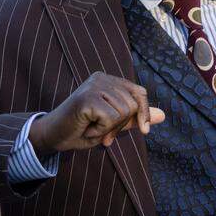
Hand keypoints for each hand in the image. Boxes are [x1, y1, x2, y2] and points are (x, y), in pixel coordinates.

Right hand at [29, 72, 164, 152]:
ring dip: (108, 129)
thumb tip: (163, 115)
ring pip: (123, 112)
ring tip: (91, 127)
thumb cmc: (81, 129)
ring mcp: (93, 86)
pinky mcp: (87, 98)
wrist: (53, 137)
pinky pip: (110, 118)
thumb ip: (135, 118)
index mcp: (108, 81)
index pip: (139, 92)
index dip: (144, 113)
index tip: (143, 131)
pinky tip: (86, 128)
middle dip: (120, 125)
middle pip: (132, 104)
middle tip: (102, 132)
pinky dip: (100, 130)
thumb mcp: (113, 124)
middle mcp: (101, 78)